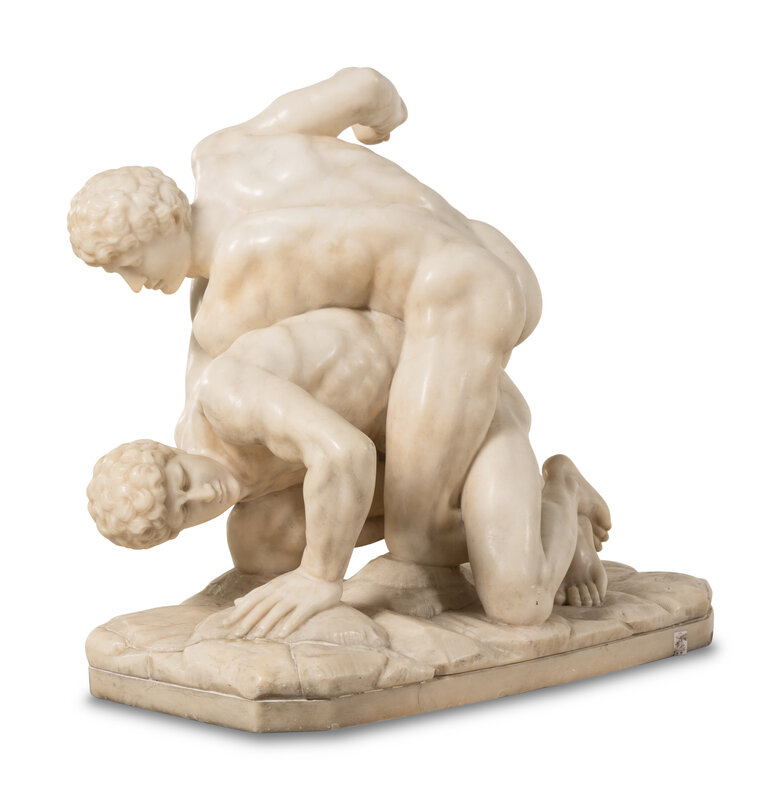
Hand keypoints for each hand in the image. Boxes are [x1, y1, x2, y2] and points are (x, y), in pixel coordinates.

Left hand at [217, 569, 341, 640]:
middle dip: (247, 621)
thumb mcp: (273, 585)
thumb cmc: (297, 581)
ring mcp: (295, 597)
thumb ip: (256, 595)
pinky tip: (282, 635)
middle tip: (236, 636)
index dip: (238, 612)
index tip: (224, 625)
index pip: (251, 601)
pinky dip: (289, 624)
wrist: (322, 569)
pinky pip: (298, 615)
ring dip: (266, 623)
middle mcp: (280, 592)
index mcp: (271, 588)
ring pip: (277, 611)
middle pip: (261, 607)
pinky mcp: (309, 603)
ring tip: (255, 637)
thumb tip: (236, 602)